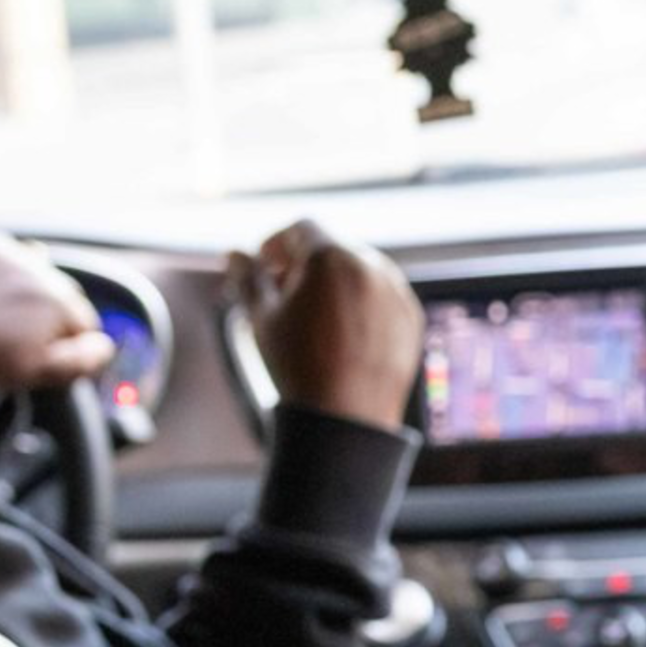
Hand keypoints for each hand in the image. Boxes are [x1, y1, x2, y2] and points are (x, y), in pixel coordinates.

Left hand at [0, 233, 116, 396]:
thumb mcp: (37, 372)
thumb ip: (80, 360)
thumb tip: (105, 346)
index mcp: (61, 302)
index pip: (86, 325)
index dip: (68, 345)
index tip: (42, 356)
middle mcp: (42, 270)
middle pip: (64, 296)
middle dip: (49, 317)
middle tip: (18, 341)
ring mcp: (12, 254)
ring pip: (39, 273)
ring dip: (29, 291)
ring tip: (2, 317)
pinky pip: (10, 255)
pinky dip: (5, 271)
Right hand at [229, 221, 422, 430]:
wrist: (346, 418)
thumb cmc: (299, 367)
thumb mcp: (263, 319)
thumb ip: (247, 278)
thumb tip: (234, 255)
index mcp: (330, 257)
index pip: (300, 228)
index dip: (276, 244)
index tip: (265, 267)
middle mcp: (371, 265)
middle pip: (331, 247)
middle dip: (304, 264)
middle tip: (283, 295)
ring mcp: (396, 291)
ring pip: (359, 270)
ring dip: (334, 283)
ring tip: (313, 318)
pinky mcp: (411, 317)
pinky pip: (382, 296)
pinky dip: (361, 304)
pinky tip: (343, 335)